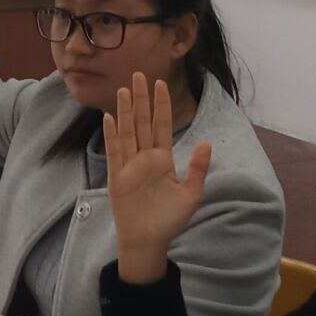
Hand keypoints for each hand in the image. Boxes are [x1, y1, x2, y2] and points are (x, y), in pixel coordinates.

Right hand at [106, 72, 212, 284]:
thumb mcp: (191, 194)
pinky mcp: (117, 176)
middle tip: (139, 74)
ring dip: (125, 111)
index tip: (160, 84)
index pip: (162, 125)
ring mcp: (130, 165)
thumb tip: (206, 143)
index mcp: (163, 159)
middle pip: (142, 122)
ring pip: (127, 131)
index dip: (161, 105)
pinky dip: (111, 135)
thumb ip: (198, 169)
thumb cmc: (170, 220)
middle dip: (141, 99)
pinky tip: (109, 118)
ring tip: (124, 90)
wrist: (149, 240)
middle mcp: (146, 157)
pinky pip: (114, 151)